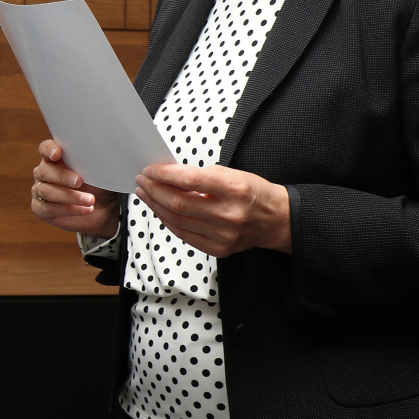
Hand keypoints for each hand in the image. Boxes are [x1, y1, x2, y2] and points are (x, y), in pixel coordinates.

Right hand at [31, 138, 120, 235]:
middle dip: (62, 177)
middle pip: (44, 171)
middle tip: (79, 181)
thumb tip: (90, 152)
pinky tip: (85, 209)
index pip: (45, 149)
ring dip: (70, 196)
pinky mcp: (40, 209)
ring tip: (90, 200)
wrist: (103, 209)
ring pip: (46, 191)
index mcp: (55, 159)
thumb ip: (87, 160)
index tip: (58, 154)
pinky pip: (48, 208)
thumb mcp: (96, 171)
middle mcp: (44, 173)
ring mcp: (40, 191)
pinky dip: (68, 209)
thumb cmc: (97, 185)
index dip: (49, 150)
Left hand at [132, 163, 291, 256]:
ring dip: (156, 205)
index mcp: (234, 189)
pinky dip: (168, 220)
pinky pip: (184, 234)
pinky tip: (160, 210)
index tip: (151, 170)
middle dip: (154, 190)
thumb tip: (169, 175)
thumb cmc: (253, 193)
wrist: (276, 219)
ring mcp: (222, 235)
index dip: (164, 174)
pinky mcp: (217, 249)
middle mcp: (228, 214)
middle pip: (178, 203)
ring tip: (146, 194)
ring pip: (177, 220)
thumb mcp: (233, 174)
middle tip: (143, 181)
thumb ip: (201, 176)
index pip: (189, 180)